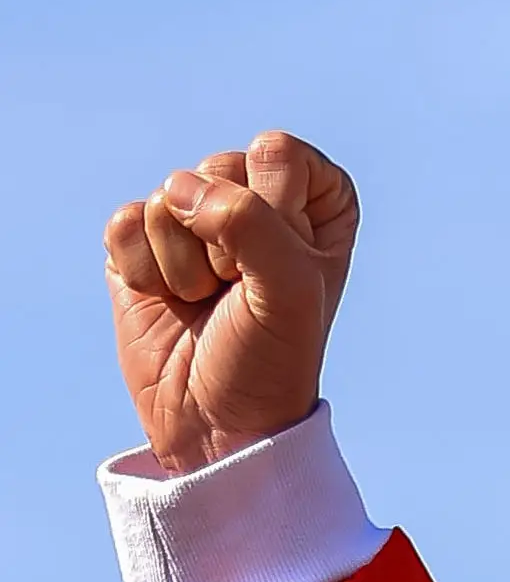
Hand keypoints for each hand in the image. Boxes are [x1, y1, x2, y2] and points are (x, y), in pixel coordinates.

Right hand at [105, 131, 357, 475]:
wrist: (216, 428)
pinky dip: (143, 270)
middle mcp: (255, 203)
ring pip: (168, 194)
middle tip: (238, 294)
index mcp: (313, 206)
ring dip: (184, 263)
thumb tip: (180, 193)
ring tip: (206, 303)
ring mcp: (194, 221)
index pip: (278, 153)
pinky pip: (124, 220)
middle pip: (217, 167)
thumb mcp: (289, 294)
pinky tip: (168, 302)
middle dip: (224, 241)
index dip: (275, 212)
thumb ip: (252, 223)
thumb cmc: (269, 363)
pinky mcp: (141, 244)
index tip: (284, 269)